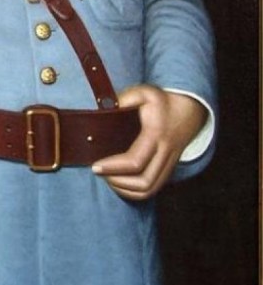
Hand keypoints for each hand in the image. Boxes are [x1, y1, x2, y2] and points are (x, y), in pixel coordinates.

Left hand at [92, 85, 206, 200]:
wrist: (190, 108)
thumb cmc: (163, 101)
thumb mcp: (144, 92)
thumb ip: (124, 98)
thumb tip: (104, 109)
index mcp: (156, 135)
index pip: (135, 161)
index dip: (113, 167)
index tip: (95, 166)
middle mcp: (165, 152)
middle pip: (143, 182)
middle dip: (117, 182)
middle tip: (99, 172)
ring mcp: (170, 163)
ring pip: (150, 189)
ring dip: (126, 190)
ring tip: (108, 178)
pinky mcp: (170, 169)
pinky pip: (154, 189)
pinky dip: (136, 192)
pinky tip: (121, 184)